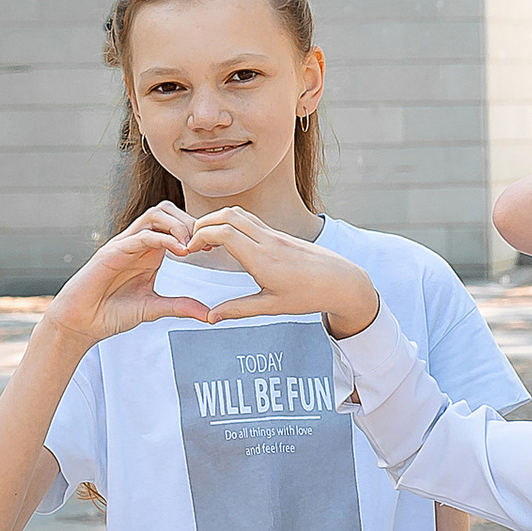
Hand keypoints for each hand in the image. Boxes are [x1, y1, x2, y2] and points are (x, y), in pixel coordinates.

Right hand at [45, 216, 224, 344]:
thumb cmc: (111, 312)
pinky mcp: (111, 253)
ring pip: (154, 215)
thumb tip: (209, 315)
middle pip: (166, 211)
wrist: (80, 323)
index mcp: (149, 252)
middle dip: (190, 222)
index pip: (175, 224)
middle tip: (205, 244)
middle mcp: (137, 243)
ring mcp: (123, 245)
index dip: (197, 230)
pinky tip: (179, 251)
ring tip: (192, 246)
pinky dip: (162, 239)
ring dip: (178, 226)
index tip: (213, 247)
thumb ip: (180, 307)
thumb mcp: (154, 309)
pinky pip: (140, 236)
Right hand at [159, 207, 382, 335]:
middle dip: (202, 224)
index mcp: (262, 258)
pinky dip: (231, 223)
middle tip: (191, 242)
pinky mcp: (279, 234)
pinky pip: (250, 220)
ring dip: (216, 220)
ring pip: (238, 213)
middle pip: (227, 215)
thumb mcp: (272, 307)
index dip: (200, 236)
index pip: (223, 232)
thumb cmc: (309, 296)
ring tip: (206, 241)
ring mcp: (274, 234)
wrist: (342, 281)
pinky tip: (227, 241)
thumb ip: (239, 309)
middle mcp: (267, 241)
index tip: (189, 250)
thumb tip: (211, 317)